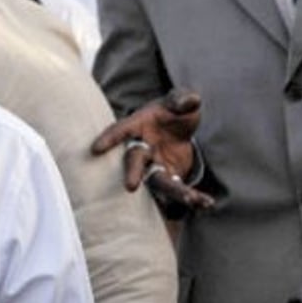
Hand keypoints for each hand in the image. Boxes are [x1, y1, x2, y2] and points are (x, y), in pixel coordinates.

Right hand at [92, 87, 214, 209]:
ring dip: (174, 192)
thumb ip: (184, 99)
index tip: (95, 149)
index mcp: (139, 125)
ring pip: (158, 181)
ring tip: (193, 199)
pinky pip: (177, 191)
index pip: (121, 130)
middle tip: (130, 186)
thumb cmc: (174, 112)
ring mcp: (154, 166)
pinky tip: (206, 203)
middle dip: (132, 172)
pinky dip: (191, 198)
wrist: (179, 131)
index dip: (109, 139)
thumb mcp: (181, 101)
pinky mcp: (169, 178)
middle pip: (134, 161)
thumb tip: (190, 101)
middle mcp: (142, 148)